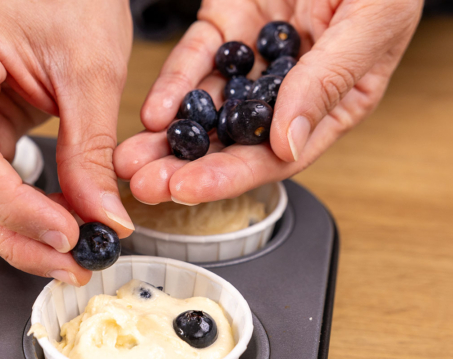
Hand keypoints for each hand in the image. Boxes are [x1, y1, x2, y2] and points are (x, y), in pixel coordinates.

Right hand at [0, 0, 133, 285]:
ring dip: (15, 229)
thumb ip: (91, 151)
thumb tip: (102, 221)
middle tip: (69, 263)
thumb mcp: (92, 68)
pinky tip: (54, 225)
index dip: (12, 205)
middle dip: (14, 232)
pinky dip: (16, 208)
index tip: (64, 235)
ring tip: (68, 252)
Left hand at [114, 0, 421, 204]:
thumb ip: (327, 83)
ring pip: (203, 108)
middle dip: (184, 166)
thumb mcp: (370, 24)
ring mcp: (252, 59)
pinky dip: (173, 85)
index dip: (230, 177)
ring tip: (132, 159)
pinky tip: (152, 112)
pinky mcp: (226, 25)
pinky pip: (194, 59)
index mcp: (331, 102)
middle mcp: (285, 89)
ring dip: (166, 137)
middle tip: (146, 184)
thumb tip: (286, 145)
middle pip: (229, 141)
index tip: (188, 189)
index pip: (274, 156)